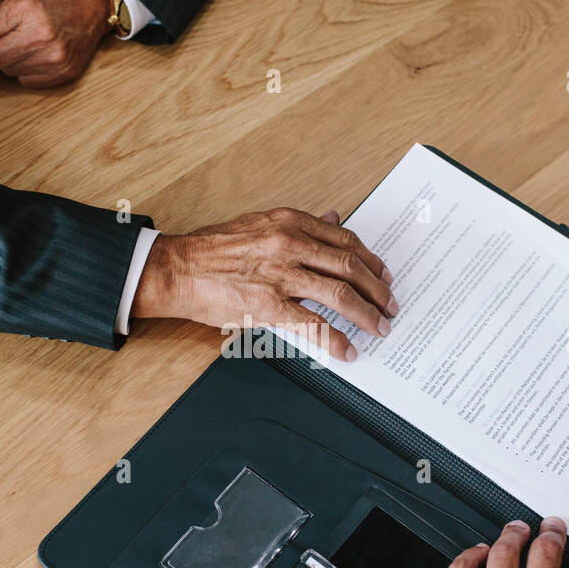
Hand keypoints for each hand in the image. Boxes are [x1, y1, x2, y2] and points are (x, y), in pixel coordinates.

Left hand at [0, 0, 110, 86]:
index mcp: (24, 5)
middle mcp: (39, 33)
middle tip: (1, 36)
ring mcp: (54, 56)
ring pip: (7, 72)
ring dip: (9, 59)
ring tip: (26, 40)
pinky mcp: (64, 71)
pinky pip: (26, 81)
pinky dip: (26, 69)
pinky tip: (38, 51)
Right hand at [130, 208, 398, 360]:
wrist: (177, 268)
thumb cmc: (214, 249)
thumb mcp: (261, 223)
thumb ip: (300, 224)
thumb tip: (333, 218)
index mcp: (289, 222)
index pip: (344, 240)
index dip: (370, 260)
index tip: (383, 274)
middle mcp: (290, 244)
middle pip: (350, 267)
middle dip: (378, 289)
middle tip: (391, 304)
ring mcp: (281, 275)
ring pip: (340, 294)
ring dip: (367, 313)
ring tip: (380, 327)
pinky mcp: (268, 305)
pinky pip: (313, 324)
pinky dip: (336, 339)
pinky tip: (348, 349)